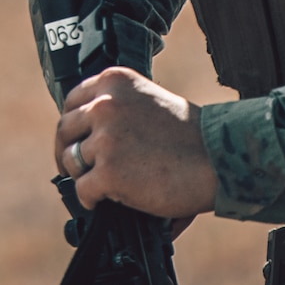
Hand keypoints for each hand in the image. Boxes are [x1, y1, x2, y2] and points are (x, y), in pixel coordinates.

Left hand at [56, 67, 217, 224]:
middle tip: (79, 169)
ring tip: (101, 186)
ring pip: (71, 161)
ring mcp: (105, 138)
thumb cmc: (193, 137)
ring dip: (83, 176)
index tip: (77, 140)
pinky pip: (83, 190)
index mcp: (115, 81)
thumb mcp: (149, 102)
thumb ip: (119, 109)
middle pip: (65, 130)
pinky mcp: (108, 171)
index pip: (72, 101)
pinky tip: (105, 202)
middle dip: (69, 151)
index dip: (74, 125)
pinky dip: (91, 200)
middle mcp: (105, 104)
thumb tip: (88, 135)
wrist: (219, 160)